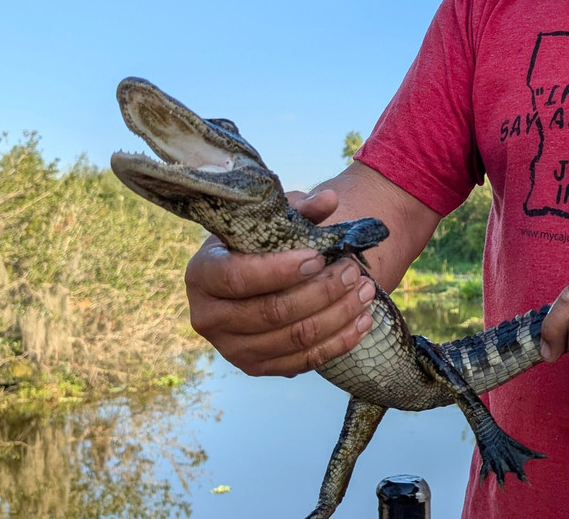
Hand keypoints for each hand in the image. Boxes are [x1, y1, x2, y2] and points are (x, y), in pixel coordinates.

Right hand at [183, 189, 375, 376]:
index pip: (238, 277)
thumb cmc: (260, 243)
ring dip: (338, 315)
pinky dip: (339, 341)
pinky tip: (364, 320)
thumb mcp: (273, 220)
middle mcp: (209, 317)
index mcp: (202, 273)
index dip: (281, 269)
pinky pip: (304, 361)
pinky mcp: (257, 368)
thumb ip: (300, 210)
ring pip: (294, 338)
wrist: (252, 277)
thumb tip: (329, 200)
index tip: (319, 256)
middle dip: (321, 291)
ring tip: (366, 291)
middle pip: (272, 312)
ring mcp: (231, 349)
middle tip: (353, 270)